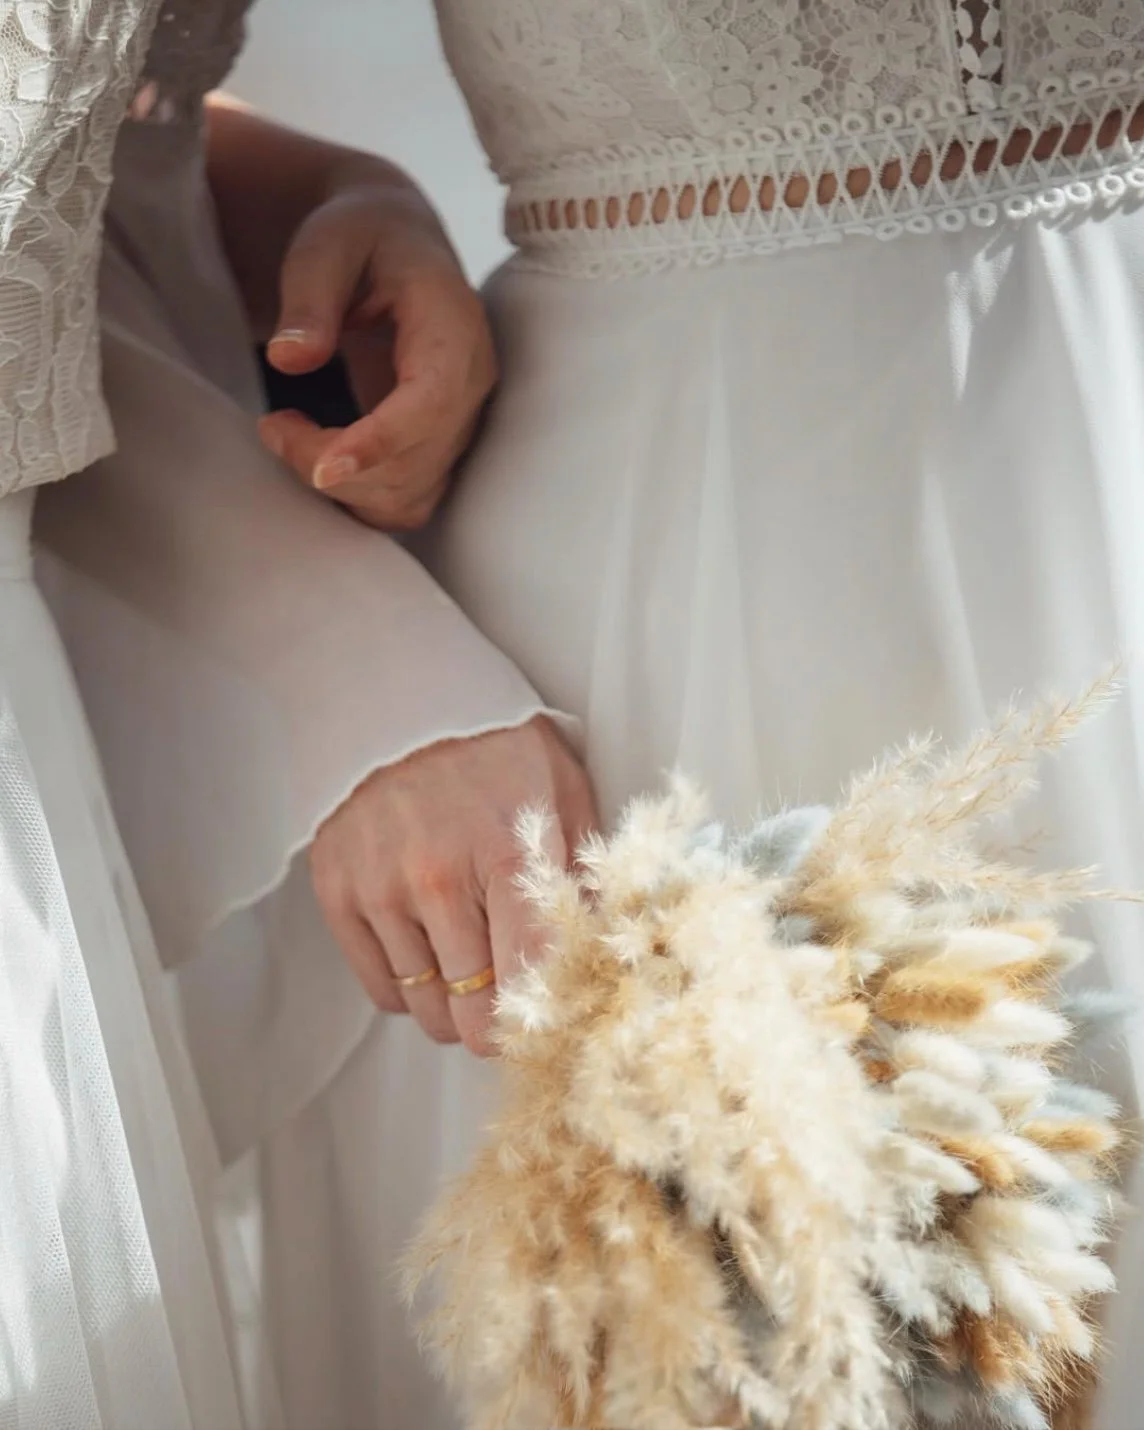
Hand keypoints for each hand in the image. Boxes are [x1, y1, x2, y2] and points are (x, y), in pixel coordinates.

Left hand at [259, 185, 495, 530]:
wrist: (392, 243)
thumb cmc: (360, 238)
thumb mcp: (325, 246)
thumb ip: (308, 299)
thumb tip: (289, 358)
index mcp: (455, 327)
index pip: (432, 404)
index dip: (380, 444)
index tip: (321, 469)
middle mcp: (471, 384)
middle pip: (415, 462)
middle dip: (334, 464)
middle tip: (272, 426)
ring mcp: (460, 424)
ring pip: (409, 495)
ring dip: (343, 489)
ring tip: (286, 436)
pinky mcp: (439, 449)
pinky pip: (406, 503)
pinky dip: (358, 500)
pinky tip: (317, 460)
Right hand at [308, 717, 596, 1055]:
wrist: (396, 699)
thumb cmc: (493, 744)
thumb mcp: (561, 786)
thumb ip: (583, 866)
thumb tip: (601, 943)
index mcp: (506, 853)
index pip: (530, 976)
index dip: (545, 1015)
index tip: (552, 1017)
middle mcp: (438, 880)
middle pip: (472, 1013)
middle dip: (496, 1024)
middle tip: (509, 1004)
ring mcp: (381, 890)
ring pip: (425, 1008)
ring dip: (452, 1007)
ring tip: (469, 971)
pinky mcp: (337, 893)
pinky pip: (379, 987)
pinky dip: (408, 989)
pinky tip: (429, 957)